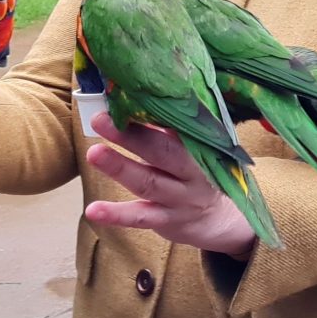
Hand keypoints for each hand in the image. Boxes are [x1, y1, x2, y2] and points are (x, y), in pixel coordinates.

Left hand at [82, 111, 257, 258]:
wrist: (222, 220)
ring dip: (119, 168)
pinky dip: (116, 215)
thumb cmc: (198, 173)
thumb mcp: (194, 149)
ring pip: (148, 183)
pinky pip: (140, 218)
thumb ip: (169, 129)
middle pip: (162, 152)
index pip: (177, 126)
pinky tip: (93, 210)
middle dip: (131, 136)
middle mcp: (193, 173)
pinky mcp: (166, 221)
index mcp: (199, 148)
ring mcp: (180, 199)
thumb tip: (131, 99)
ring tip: (94, 153)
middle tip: (100, 120)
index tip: (125, 96)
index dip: (152, 112)